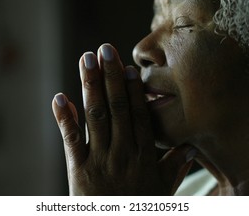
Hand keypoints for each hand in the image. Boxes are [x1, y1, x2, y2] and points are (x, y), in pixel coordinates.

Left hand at [52, 44, 194, 194]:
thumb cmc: (140, 210)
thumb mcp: (163, 193)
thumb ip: (175, 169)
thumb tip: (188, 147)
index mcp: (143, 156)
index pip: (138, 116)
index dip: (133, 90)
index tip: (129, 67)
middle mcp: (122, 153)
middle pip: (116, 108)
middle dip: (111, 77)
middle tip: (105, 49)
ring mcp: (99, 160)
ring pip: (95, 117)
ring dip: (90, 86)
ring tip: (87, 60)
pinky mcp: (78, 171)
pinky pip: (71, 140)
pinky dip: (64, 118)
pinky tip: (59, 98)